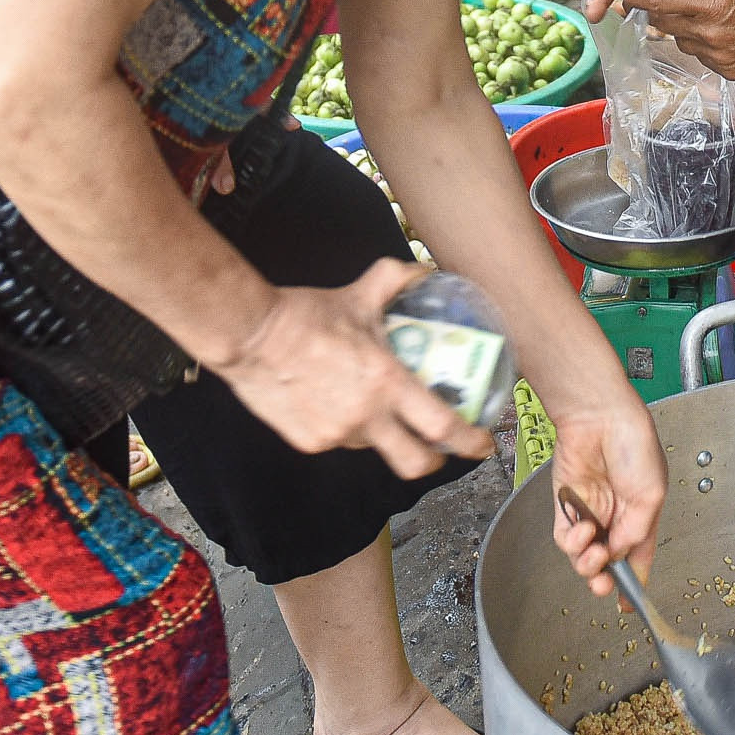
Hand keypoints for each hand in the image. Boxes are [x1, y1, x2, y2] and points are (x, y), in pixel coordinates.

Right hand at [208, 257, 494, 478]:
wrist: (250, 334)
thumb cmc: (307, 314)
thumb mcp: (359, 294)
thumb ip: (396, 280)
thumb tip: (424, 271)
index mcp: (386, 383)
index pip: (442, 426)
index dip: (470, 442)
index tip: (483, 443)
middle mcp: (366, 417)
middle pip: (415, 463)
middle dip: (434, 461)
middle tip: (439, 448)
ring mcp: (336, 435)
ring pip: (373, 447)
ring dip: (382, 433)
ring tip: (371, 405)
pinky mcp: (310, 443)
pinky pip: (339, 441)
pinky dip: (346, 427)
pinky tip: (333, 401)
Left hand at [547, 389, 666, 594]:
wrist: (599, 418)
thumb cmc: (633, 445)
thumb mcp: (651, 495)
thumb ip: (636, 532)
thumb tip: (618, 556)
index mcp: (642, 515)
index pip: (638, 558)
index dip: (634, 585)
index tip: (629, 607)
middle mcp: (616, 516)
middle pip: (609, 562)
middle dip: (604, 580)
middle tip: (603, 586)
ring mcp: (591, 512)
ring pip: (584, 556)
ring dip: (588, 562)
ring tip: (594, 551)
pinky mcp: (566, 506)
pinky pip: (565, 538)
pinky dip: (573, 543)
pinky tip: (583, 529)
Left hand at [614, 0, 734, 80]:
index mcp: (712, 4)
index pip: (659, 0)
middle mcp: (710, 33)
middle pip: (665, 22)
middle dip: (658, 9)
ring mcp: (718, 55)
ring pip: (682, 40)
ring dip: (682, 27)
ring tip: (700, 14)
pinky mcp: (727, 70)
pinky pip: (702, 55)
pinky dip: (702, 43)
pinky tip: (719, 32)